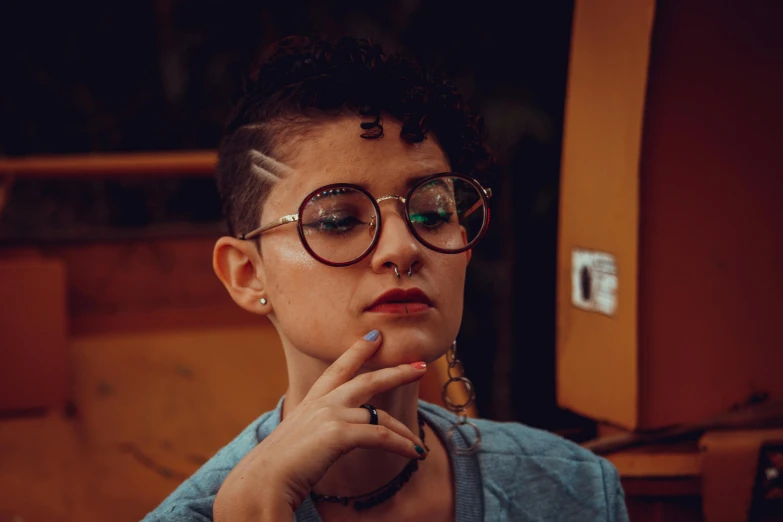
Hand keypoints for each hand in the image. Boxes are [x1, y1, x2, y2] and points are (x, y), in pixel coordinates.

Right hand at [212, 330, 427, 521]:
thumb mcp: (296, 443)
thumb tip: (326, 443)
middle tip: (420, 366)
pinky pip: (382, 436)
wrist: (261, 483)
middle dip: (396, 372)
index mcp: (310, 403)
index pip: (338, 369)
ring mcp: (330, 415)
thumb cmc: (274, 471)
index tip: (374, 336)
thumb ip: (313, 435)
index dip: (358, 350)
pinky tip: (415, 454)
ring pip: (380, 414)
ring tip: (420, 444)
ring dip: (405, 431)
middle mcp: (321, 403)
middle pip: (367, 380)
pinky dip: (402, 446)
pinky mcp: (339, 433)